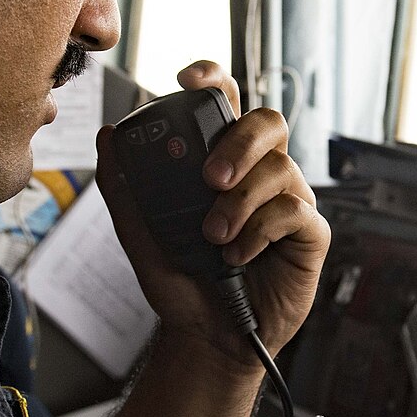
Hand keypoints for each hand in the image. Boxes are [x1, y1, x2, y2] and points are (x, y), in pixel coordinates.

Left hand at [94, 62, 329, 366]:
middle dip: (239, 142)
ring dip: (239, 202)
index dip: (214, 79)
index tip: (188, 79)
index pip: (226, 102)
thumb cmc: (180, 281)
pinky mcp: (309, 234)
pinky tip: (236, 256)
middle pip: (268, 121)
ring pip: (280, 169)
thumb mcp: (139, 233)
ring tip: (212, 237)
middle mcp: (260, 172)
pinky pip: (295, 212)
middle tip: (208, 178)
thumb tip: (107, 136)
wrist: (205, 337)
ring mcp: (288, 200)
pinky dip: (259, 231)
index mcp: (222, 159)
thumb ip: (124, 186)